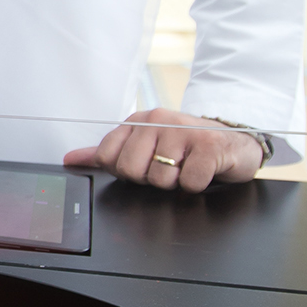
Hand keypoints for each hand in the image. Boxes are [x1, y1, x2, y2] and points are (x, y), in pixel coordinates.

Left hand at [64, 109, 264, 192]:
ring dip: (176, 183)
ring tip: (188, 167)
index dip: (127, 171)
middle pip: (132, 170)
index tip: (145, 165)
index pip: (109, 156)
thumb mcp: (145, 146)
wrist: (235, 141)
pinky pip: (189, 182)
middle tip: (170, 168)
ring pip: (160, 179)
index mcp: (138, 121)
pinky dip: (196, 185)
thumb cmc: (187, 147)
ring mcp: (184, 131)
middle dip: (151, 179)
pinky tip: (204, 171)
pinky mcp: (209, 146)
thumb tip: (71, 159)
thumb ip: (107, 153)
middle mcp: (158, 121)